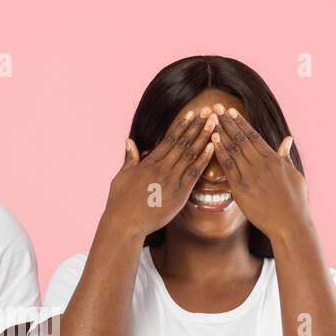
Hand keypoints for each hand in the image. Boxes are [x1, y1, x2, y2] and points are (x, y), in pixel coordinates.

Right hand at [103, 109, 217, 238]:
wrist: (124, 223)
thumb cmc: (120, 202)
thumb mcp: (122, 176)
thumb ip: (130, 158)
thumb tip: (129, 141)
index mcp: (149, 162)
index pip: (169, 139)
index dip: (182, 125)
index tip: (192, 114)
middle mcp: (161, 168)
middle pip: (183, 142)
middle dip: (197, 126)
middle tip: (209, 111)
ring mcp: (171, 180)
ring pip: (190, 154)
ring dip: (204, 137)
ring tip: (214, 123)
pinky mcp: (179, 194)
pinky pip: (194, 173)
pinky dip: (203, 159)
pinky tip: (212, 147)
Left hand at [210, 105, 309, 240]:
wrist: (290, 223)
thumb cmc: (295, 201)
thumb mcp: (294, 174)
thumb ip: (286, 156)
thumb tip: (287, 140)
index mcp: (273, 159)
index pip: (253, 136)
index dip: (241, 123)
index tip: (231, 112)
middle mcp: (261, 163)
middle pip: (240, 138)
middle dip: (226, 122)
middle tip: (215, 108)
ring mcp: (250, 175)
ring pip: (233, 149)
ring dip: (220, 132)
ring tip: (209, 120)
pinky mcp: (241, 188)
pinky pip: (228, 166)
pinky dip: (220, 152)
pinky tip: (212, 141)